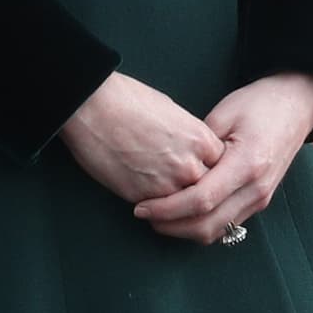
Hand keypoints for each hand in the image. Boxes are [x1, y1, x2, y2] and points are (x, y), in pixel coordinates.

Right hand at [60, 70, 225, 205]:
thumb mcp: (171, 111)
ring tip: (169, 206)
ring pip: (185, 209)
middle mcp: (190, 166)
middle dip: (197, 192)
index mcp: (201, 140)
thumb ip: (188, 137)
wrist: (92, 106)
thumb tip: (188, 149)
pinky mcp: (143, 197)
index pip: (220, 168)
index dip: (209, 171)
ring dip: (179, 208)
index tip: (200, 173)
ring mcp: (168, 185)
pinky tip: (149, 202)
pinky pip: (158, 212)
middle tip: (187, 194)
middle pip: (207, 192)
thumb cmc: (126, 99)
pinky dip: (155, 210)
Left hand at [132, 72, 312, 244]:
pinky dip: (201, 224)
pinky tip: (180, 213)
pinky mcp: (259, 201)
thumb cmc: (258, 103)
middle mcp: (257, 189)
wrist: (296, 104)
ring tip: (157, 216)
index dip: (167, 208)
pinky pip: (227, 224)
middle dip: (171, 226)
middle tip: (142, 214)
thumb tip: (169, 165)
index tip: (141, 206)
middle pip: (208, 225)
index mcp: (247, 164)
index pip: (201, 200)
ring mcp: (260, 198)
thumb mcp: (223, 114)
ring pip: (218, 231)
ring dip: (184, 230)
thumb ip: (198, 144)